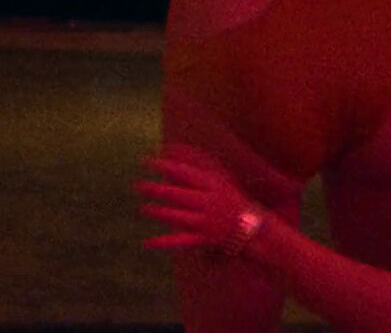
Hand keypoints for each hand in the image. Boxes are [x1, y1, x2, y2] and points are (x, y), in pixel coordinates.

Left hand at [134, 145, 258, 251]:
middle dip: (158, 190)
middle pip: (179, 195)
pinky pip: (181, 241)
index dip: (165, 166)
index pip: (185, 173)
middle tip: (139, 186)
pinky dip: (163, 242)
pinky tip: (147, 242)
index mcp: (212, 185)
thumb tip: (171, 148)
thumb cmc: (230, 198)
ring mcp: (205, 222)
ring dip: (160, 212)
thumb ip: (196, 163)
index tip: (148, 162)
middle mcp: (208, 202)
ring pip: (179, 217)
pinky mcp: (203, 238)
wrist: (251, 227)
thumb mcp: (217, 177)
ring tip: (144, 208)